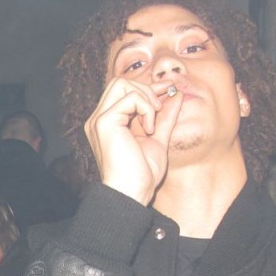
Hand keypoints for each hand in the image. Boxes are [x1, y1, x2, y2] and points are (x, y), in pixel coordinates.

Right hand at [83, 78, 182, 205]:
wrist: (132, 193)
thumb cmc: (142, 174)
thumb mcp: (158, 139)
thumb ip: (164, 117)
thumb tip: (175, 95)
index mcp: (108, 123)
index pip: (124, 91)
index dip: (147, 89)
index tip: (169, 92)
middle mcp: (99, 119)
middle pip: (119, 82)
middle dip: (145, 89)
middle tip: (161, 107)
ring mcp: (99, 120)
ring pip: (121, 84)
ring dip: (145, 97)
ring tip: (154, 121)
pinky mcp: (105, 122)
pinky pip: (130, 97)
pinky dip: (146, 108)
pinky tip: (150, 128)